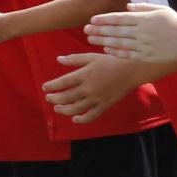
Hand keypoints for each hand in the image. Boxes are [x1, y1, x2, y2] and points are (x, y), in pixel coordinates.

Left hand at [44, 52, 161, 122]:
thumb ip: (74, 59)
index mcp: (83, 75)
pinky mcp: (105, 105)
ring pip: (76, 108)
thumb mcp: (91, 56)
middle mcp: (88, 88)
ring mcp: (97, 98)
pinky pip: (91, 116)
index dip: (51, 86)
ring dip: (64, 110)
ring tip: (57, 109)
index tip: (44, 88)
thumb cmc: (110, 61)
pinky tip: (75, 119)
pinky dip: (82, 119)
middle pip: (66, 97)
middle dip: (54, 99)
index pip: (62, 83)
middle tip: (49, 99)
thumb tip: (58, 59)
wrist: (131, 70)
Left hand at [80, 4, 176, 62]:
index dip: (104, 19)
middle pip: (116, 31)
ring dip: (103, 40)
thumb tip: (127, 7)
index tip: (92, 20)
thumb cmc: (176, 23)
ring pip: (119, 42)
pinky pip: (128, 54)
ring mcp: (144, 44)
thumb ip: (143, 7)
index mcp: (144, 19)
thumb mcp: (160, 9)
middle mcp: (142, 32)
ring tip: (90, 39)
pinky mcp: (147, 55)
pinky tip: (106, 49)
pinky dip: (116, 51)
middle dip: (99, 30)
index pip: (119, 18)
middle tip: (84, 30)